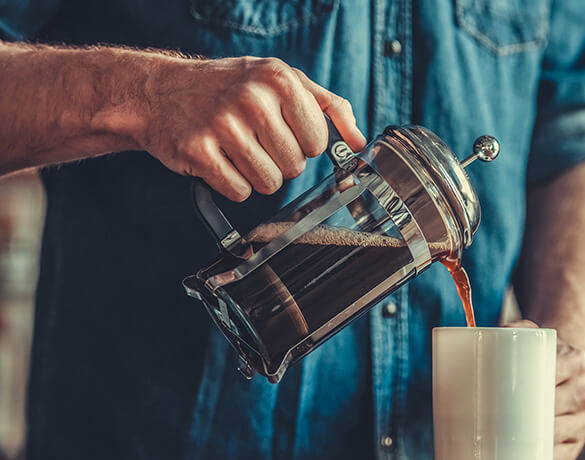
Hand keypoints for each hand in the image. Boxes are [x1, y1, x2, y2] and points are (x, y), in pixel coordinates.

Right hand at [138, 56, 365, 200]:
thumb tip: (360, 141)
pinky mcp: (198, 152)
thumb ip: (327, 105)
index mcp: (279, 78)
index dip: (303, 145)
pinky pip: (239, 192)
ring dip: (257, 176)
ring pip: (270, 184)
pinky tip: (220, 161)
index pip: (318, 142)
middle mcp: (252, 98)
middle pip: (295, 166)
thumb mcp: (280, 79)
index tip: (282, 132)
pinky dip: (232, 184)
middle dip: (279, 162)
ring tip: (238, 152)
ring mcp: (223, 125)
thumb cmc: (229, 88)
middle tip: (255, 142)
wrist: (160, 92)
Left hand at [505, 320, 584, 459]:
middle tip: (493, 414)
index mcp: (577, 362)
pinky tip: (526, 459)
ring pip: (558, 433)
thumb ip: (510, 329)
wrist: (565, 372)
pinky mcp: (577, 444)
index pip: (554, 374)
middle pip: (555, 407)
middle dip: (527, 413)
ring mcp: (584, 420)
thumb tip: (481, 337)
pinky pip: (562, 457)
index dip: (532, 384)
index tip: (507, 388)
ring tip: (504, 434)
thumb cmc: (538, 353)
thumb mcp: (529, 333)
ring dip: (534, 438)